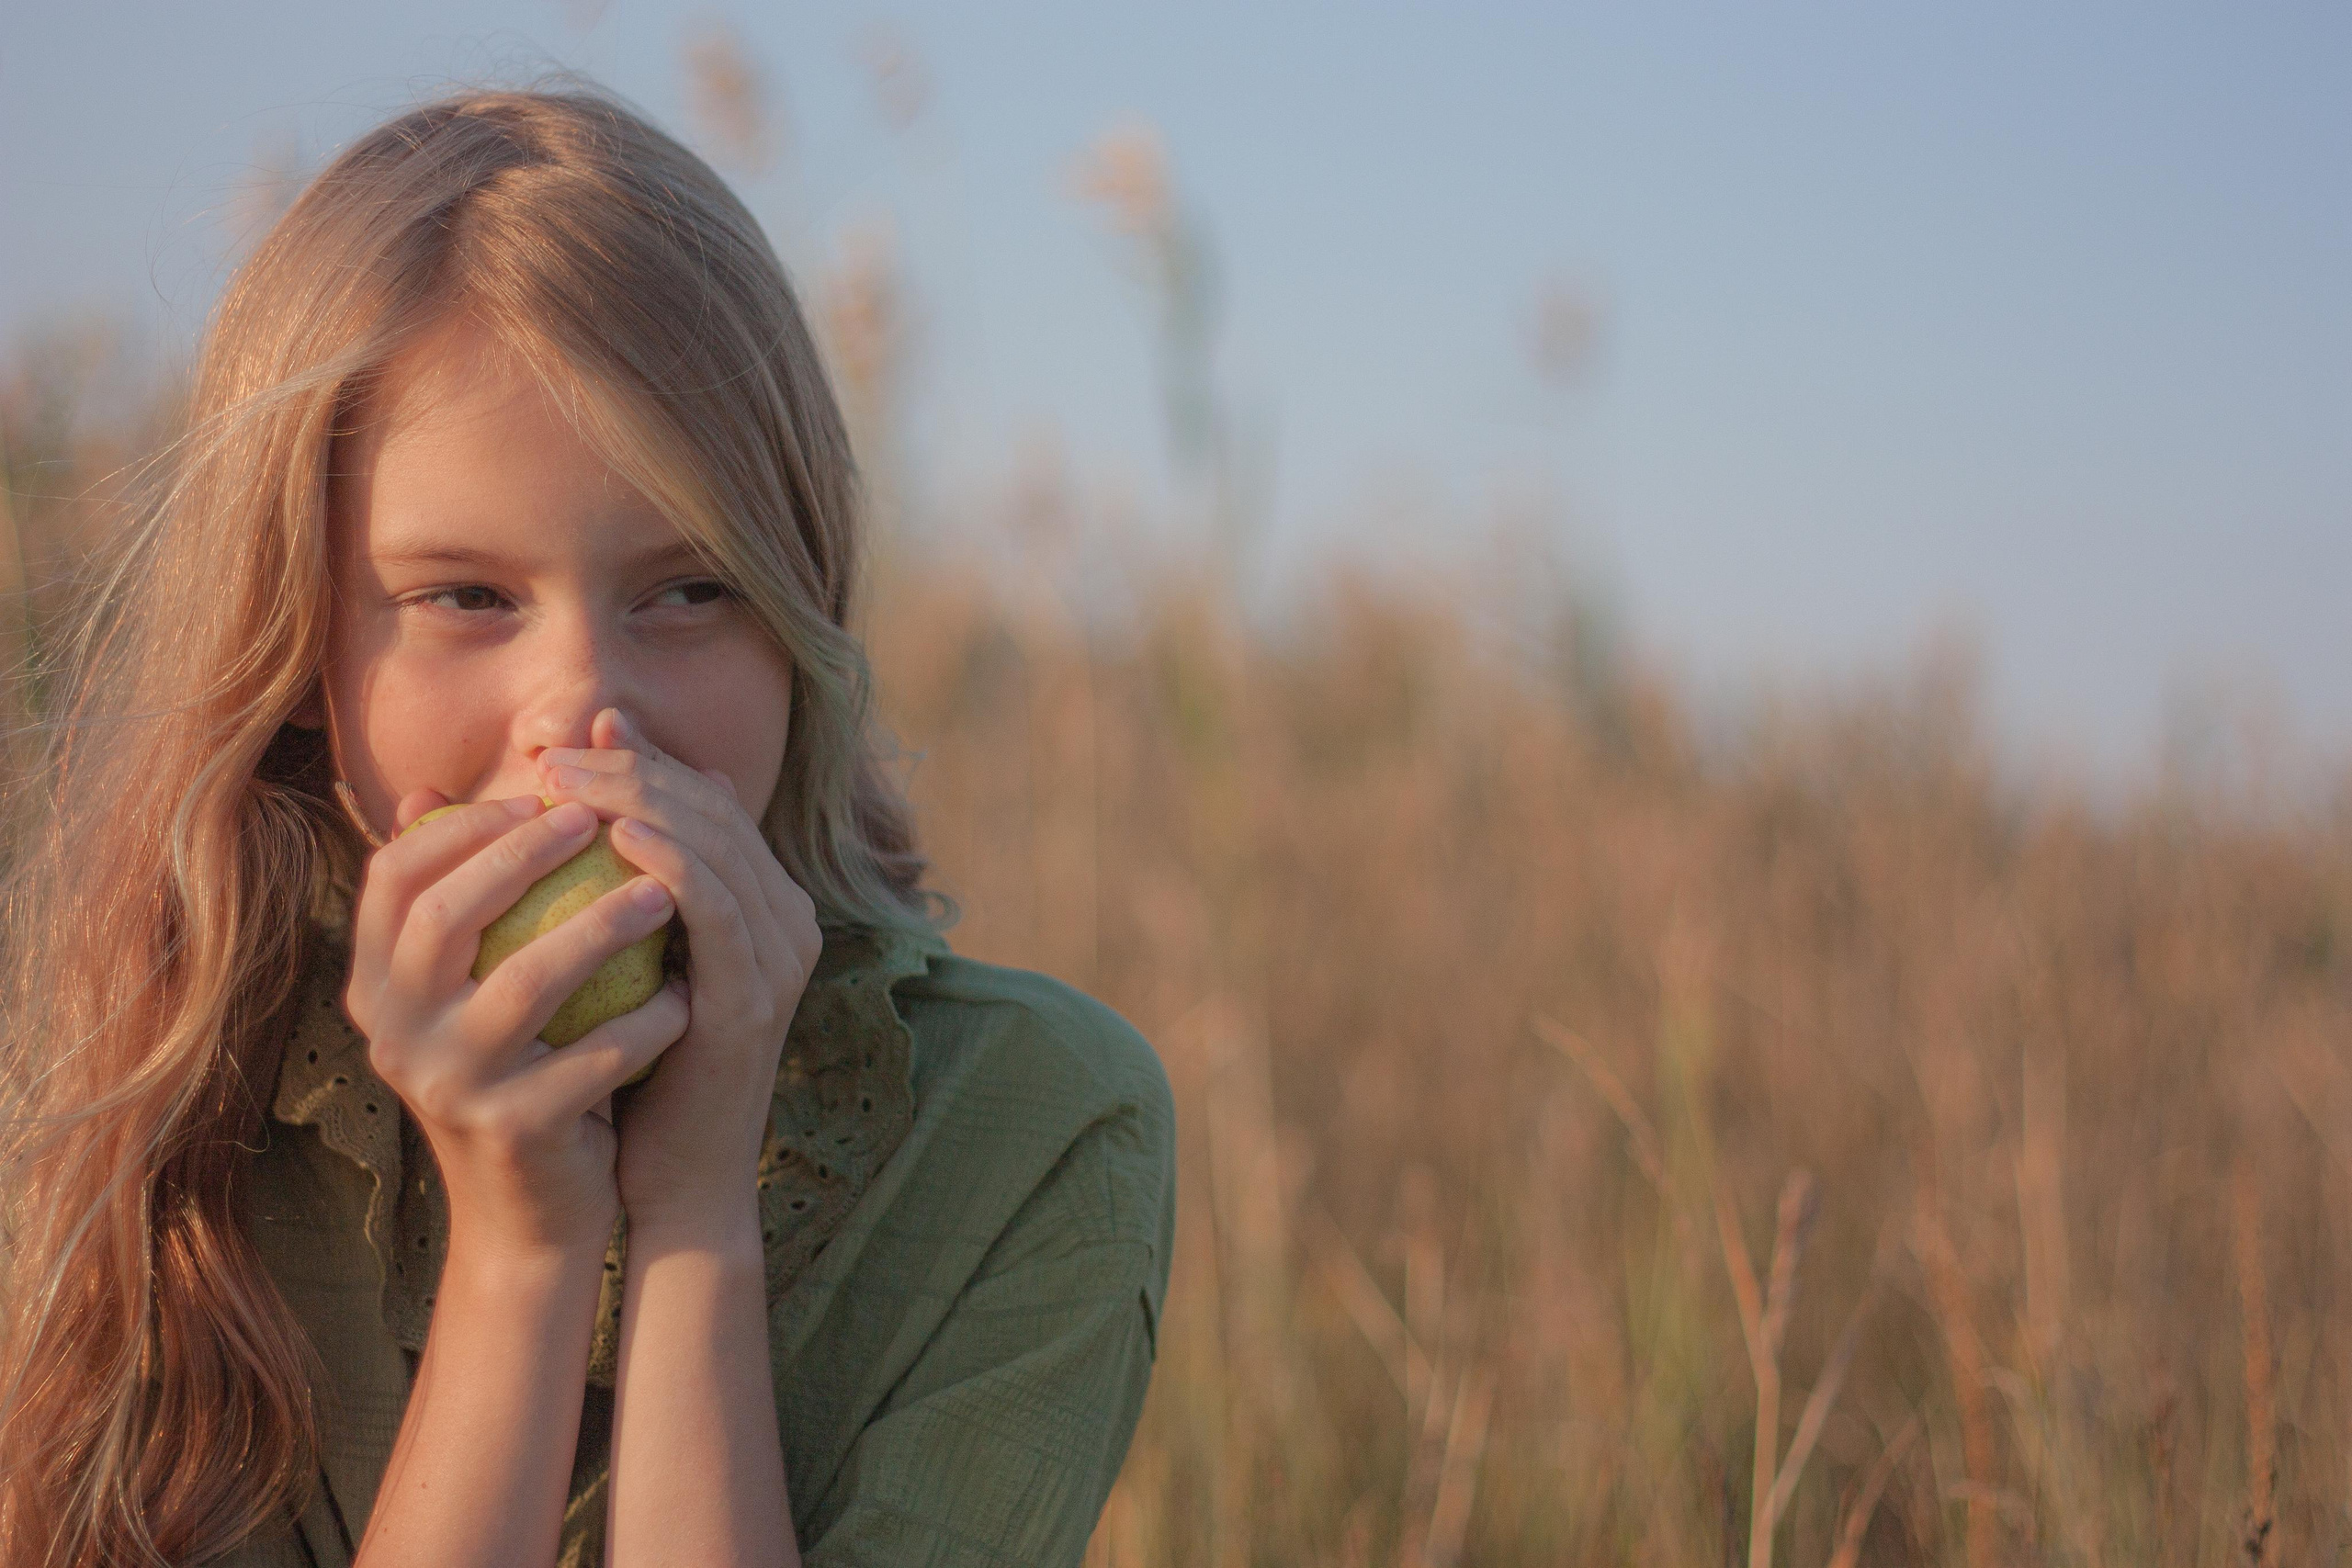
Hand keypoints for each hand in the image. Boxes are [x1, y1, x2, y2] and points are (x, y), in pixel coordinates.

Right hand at [342, 788, 690, 1262]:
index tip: (543, 795)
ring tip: (662, 896)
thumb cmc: (529, 1068)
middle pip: (441, 917)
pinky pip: (587, 1061)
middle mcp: (393, 1033)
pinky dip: (644, 1023)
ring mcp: (446, 1087)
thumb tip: (474, 775)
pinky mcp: (510, 1132)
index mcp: (379, 986)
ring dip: (598, 929)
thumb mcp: (491, 982)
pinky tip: (687, 995)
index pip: (392, 876)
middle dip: (523, 855)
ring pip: (519, 986)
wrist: (539, 1214)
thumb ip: (482, 892)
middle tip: (601, 821)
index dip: (463, 825)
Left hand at [536, 707, 823, 1236]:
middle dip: (634, 767)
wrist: (674, 1182)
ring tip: (568, 780)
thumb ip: (617, 889)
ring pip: (717, 845)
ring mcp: (779, 959)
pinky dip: (672, 861)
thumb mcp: (630, 966)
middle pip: (715, 810)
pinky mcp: (754, 999)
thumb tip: (569, 809)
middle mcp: (788, 922)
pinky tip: (615, 836)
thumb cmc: (638, 1071)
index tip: (573, 736)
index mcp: (766, 906)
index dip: (645, 758)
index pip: (708, 802)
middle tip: (556, 753)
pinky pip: (715, 908)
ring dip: (640, 799)